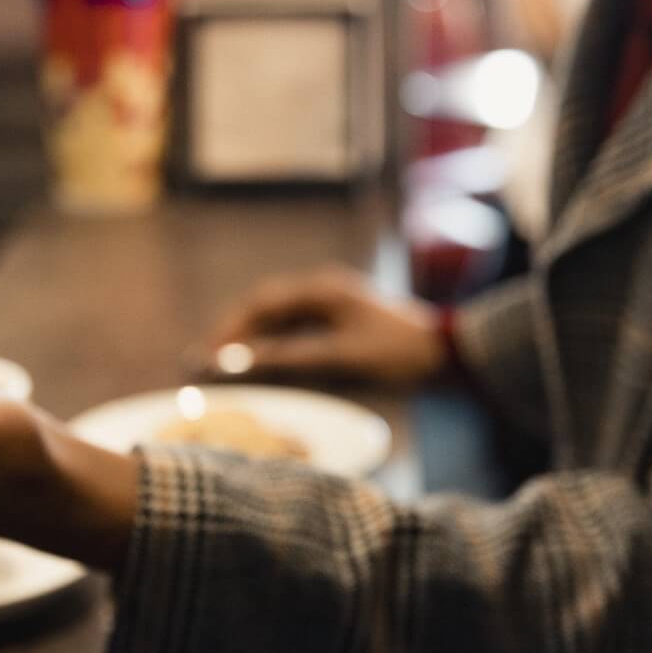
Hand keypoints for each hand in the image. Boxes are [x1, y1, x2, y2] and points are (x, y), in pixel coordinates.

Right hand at [201, 266, 446, 388]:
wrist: (443, 352)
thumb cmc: (396, 352)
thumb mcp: (342, 356)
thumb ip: (293, 355)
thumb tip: (248, 361)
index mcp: (322, 290)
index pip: (263, 302)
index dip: (233, 327)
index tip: (210, 351)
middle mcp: (323, 290)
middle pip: (267, 307)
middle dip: (237, 331)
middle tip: (208, 358)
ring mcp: (331, 303)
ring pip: (279, 318)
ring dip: (254, 337)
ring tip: (227, 362)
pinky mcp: (339, 320)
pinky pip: (296, 328)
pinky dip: (274, 343)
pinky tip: (261, 360)